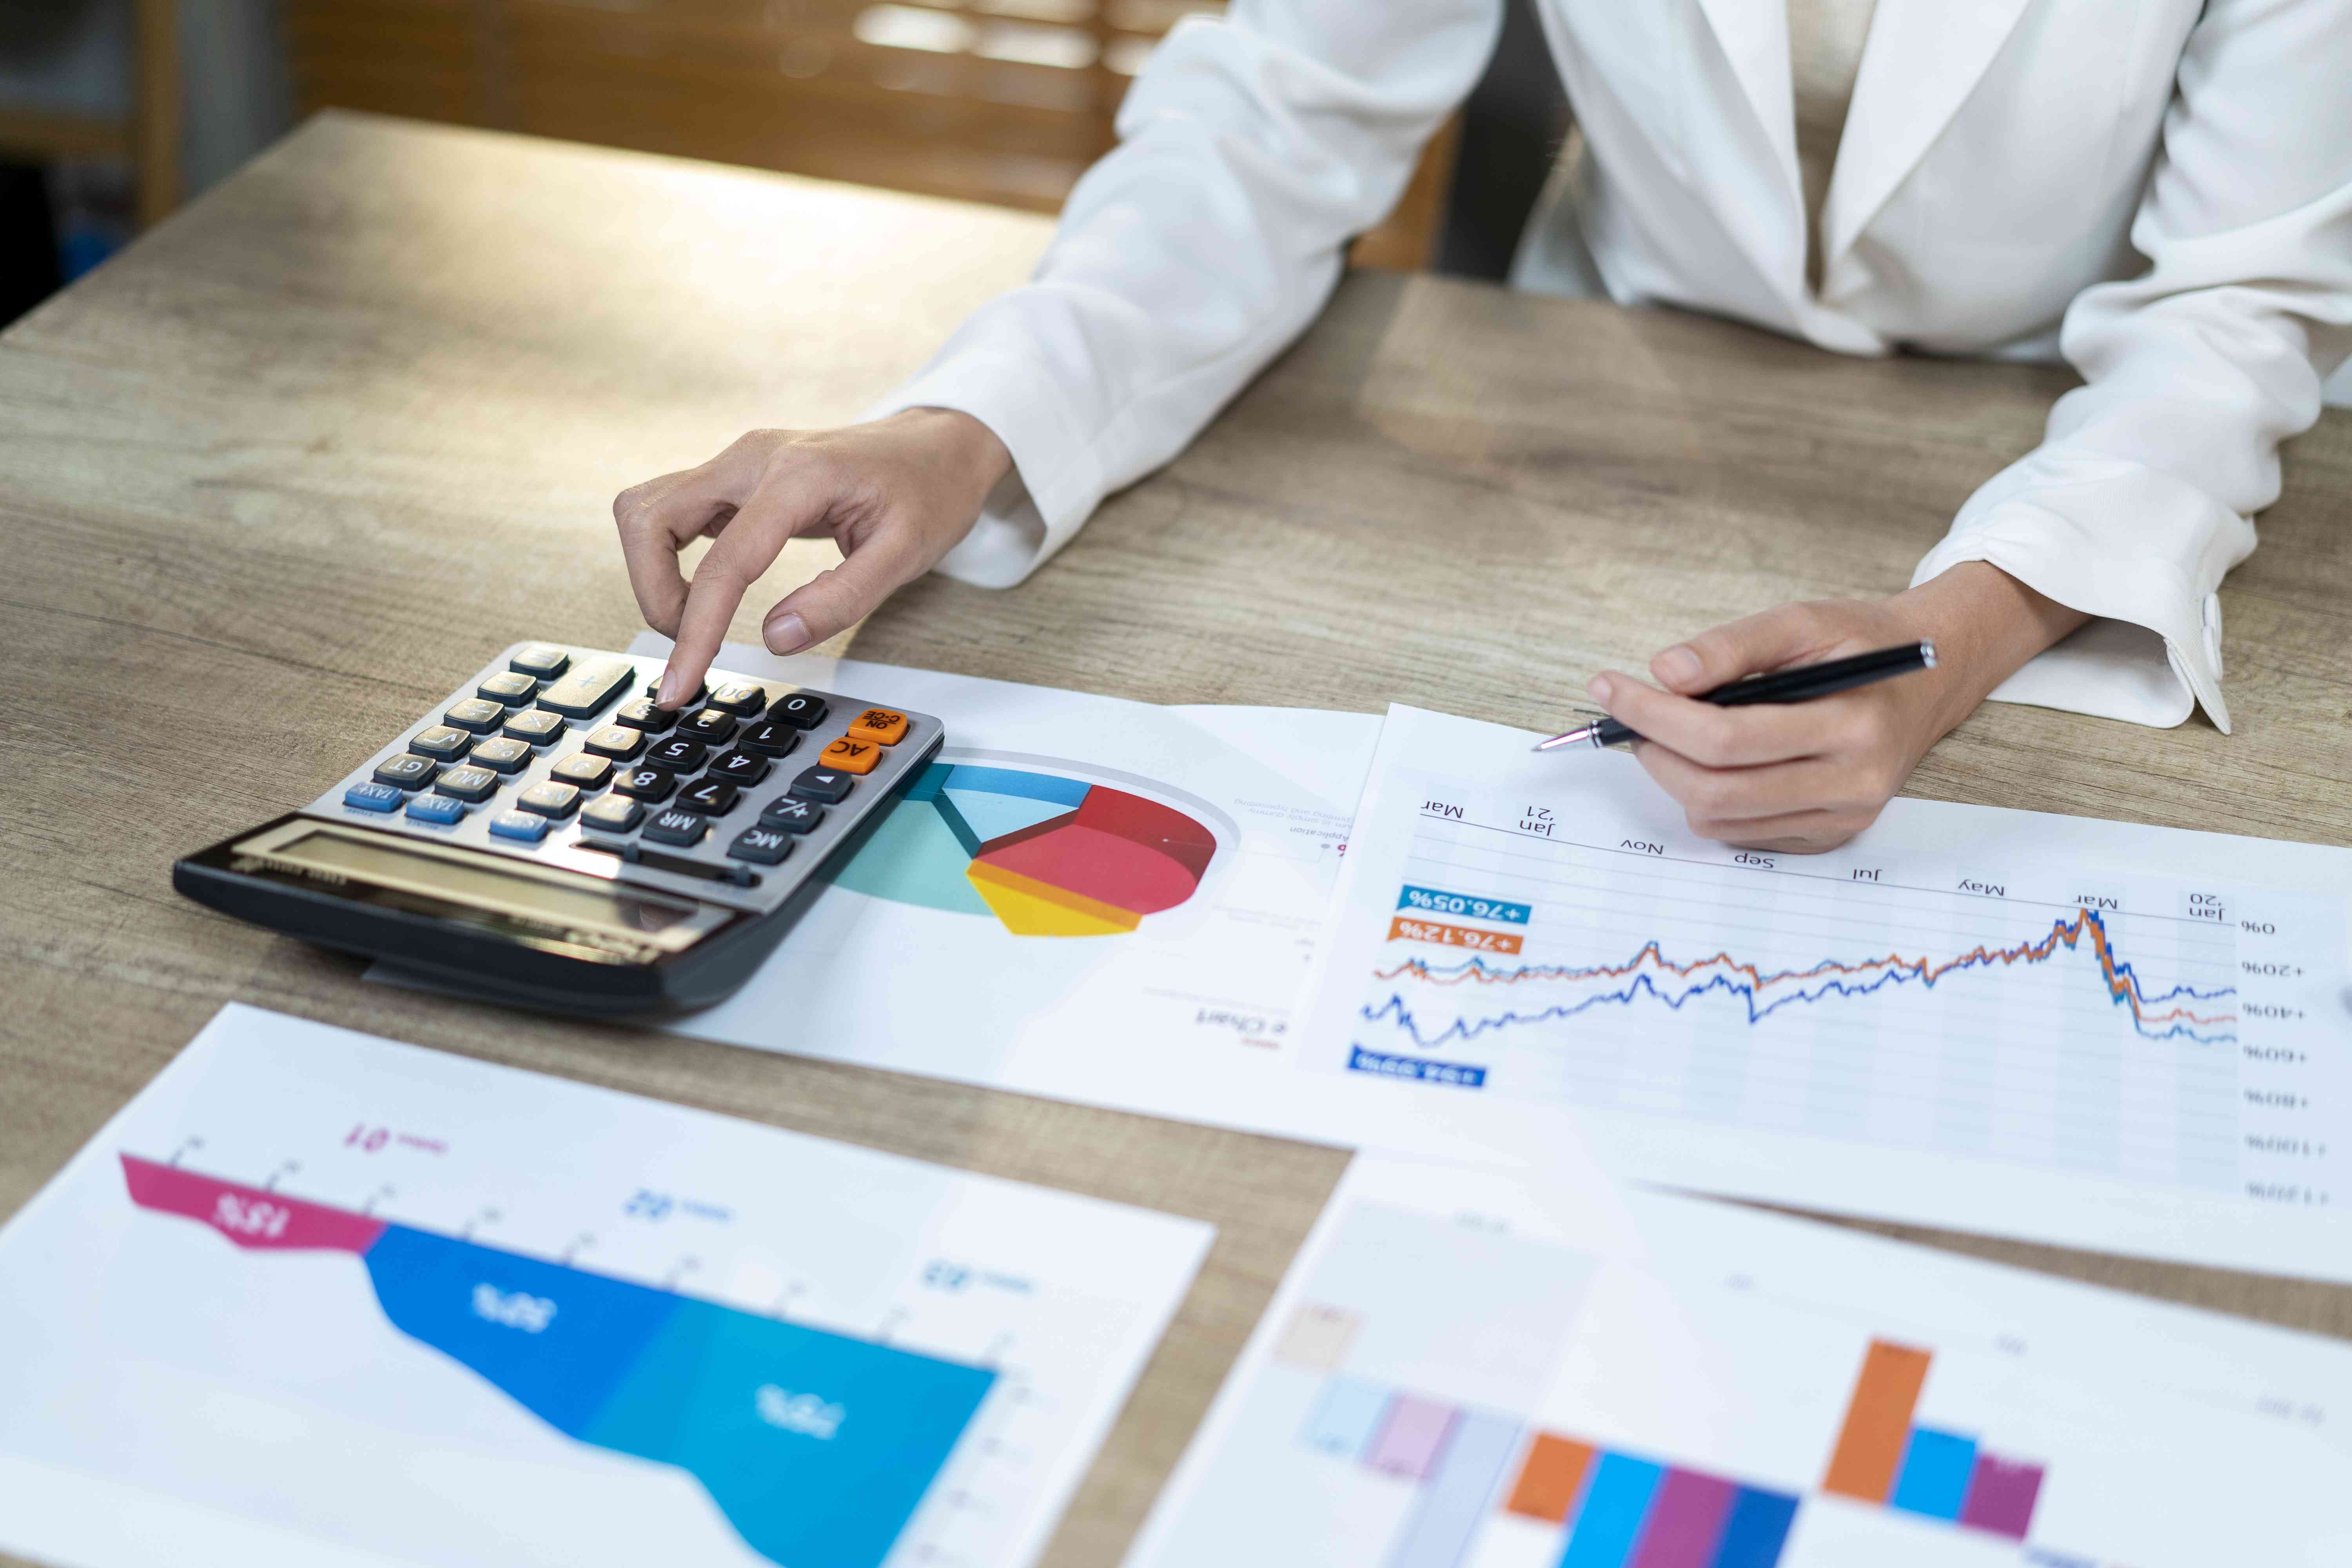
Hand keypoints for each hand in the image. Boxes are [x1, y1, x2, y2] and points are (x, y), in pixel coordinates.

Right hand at [614, 409, 1011, 706]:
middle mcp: (753, 458)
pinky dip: (669, 559)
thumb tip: (775, 640)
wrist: (936, 447)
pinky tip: (708, 593)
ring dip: (654, 574)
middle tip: (696, 645)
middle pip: (649, 518)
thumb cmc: (928, 493)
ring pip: (647, 510)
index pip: (725, 562)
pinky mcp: (734, 477)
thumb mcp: (905, 555)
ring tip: (700, 620)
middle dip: (656, 594)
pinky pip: (671, 513)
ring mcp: (738, 463)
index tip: (679, 686)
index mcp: (798, 476)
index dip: (694, 631)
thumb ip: (840, 599)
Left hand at [1584, 563, 2089, 852]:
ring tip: (1668, 733)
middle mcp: (1854, 783)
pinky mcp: (1831, 837)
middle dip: (1654, 752)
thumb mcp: (1804, 620)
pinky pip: (1742, 835)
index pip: (1726, 737)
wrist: (1932, 676)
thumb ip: (1734, 644)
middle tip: (1630, 717)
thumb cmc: (1861, 643)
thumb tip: (1664, 672)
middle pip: (1716, 790)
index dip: (1654, 715)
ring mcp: (1844, 819)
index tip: (1608, 688)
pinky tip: (1713, 760)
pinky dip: (1709, 800)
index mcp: (1853, 724)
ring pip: (1721, 820)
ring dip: (1674, 778)